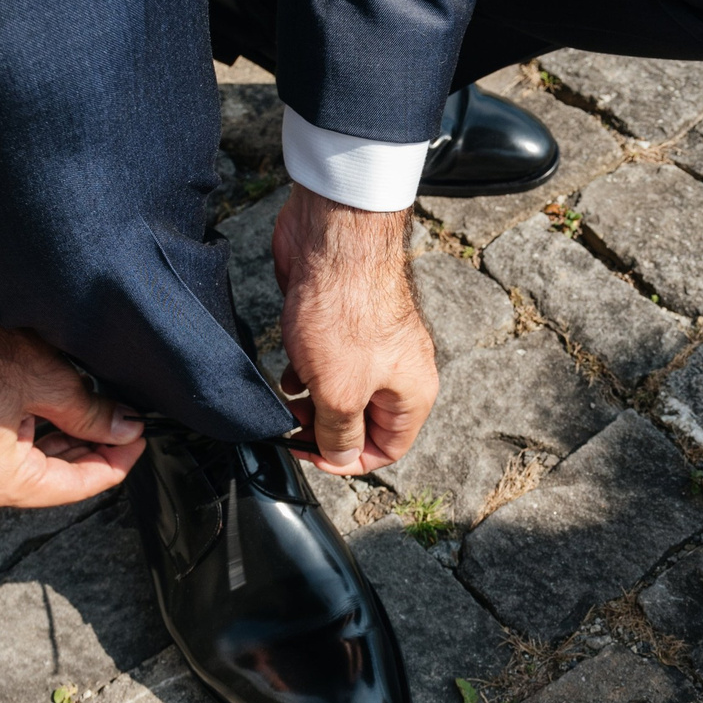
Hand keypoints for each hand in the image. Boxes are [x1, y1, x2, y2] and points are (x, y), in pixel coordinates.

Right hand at [0, 278, 144, 506]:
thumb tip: (125, 430)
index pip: (73, 486)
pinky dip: (31, 442)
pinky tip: (59, 421)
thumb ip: (92, 415)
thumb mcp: (47, 381)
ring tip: (97, 420)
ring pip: (25, 470)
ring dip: (62, 447)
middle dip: (90, 454)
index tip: (139, 440)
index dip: (115, 463)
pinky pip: (0, 458)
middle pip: (49, 482)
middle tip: (124, 428)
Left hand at [272, 184, 436, 475]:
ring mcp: (371, 347)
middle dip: (325, 428)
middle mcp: (399, 371)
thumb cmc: (346, 310)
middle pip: (363, 422)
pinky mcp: (344, 326)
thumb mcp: (341, 392)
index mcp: (413, 393)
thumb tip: (341, 459)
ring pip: (342, 393)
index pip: (388, 449)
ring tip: (289, 396)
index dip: (349, 461)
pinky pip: (326, 365)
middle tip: (294, 426)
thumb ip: (341, 434)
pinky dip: (306, 373)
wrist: (333, 241)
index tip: (313, 454)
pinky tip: (289, 367)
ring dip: (312, 402)